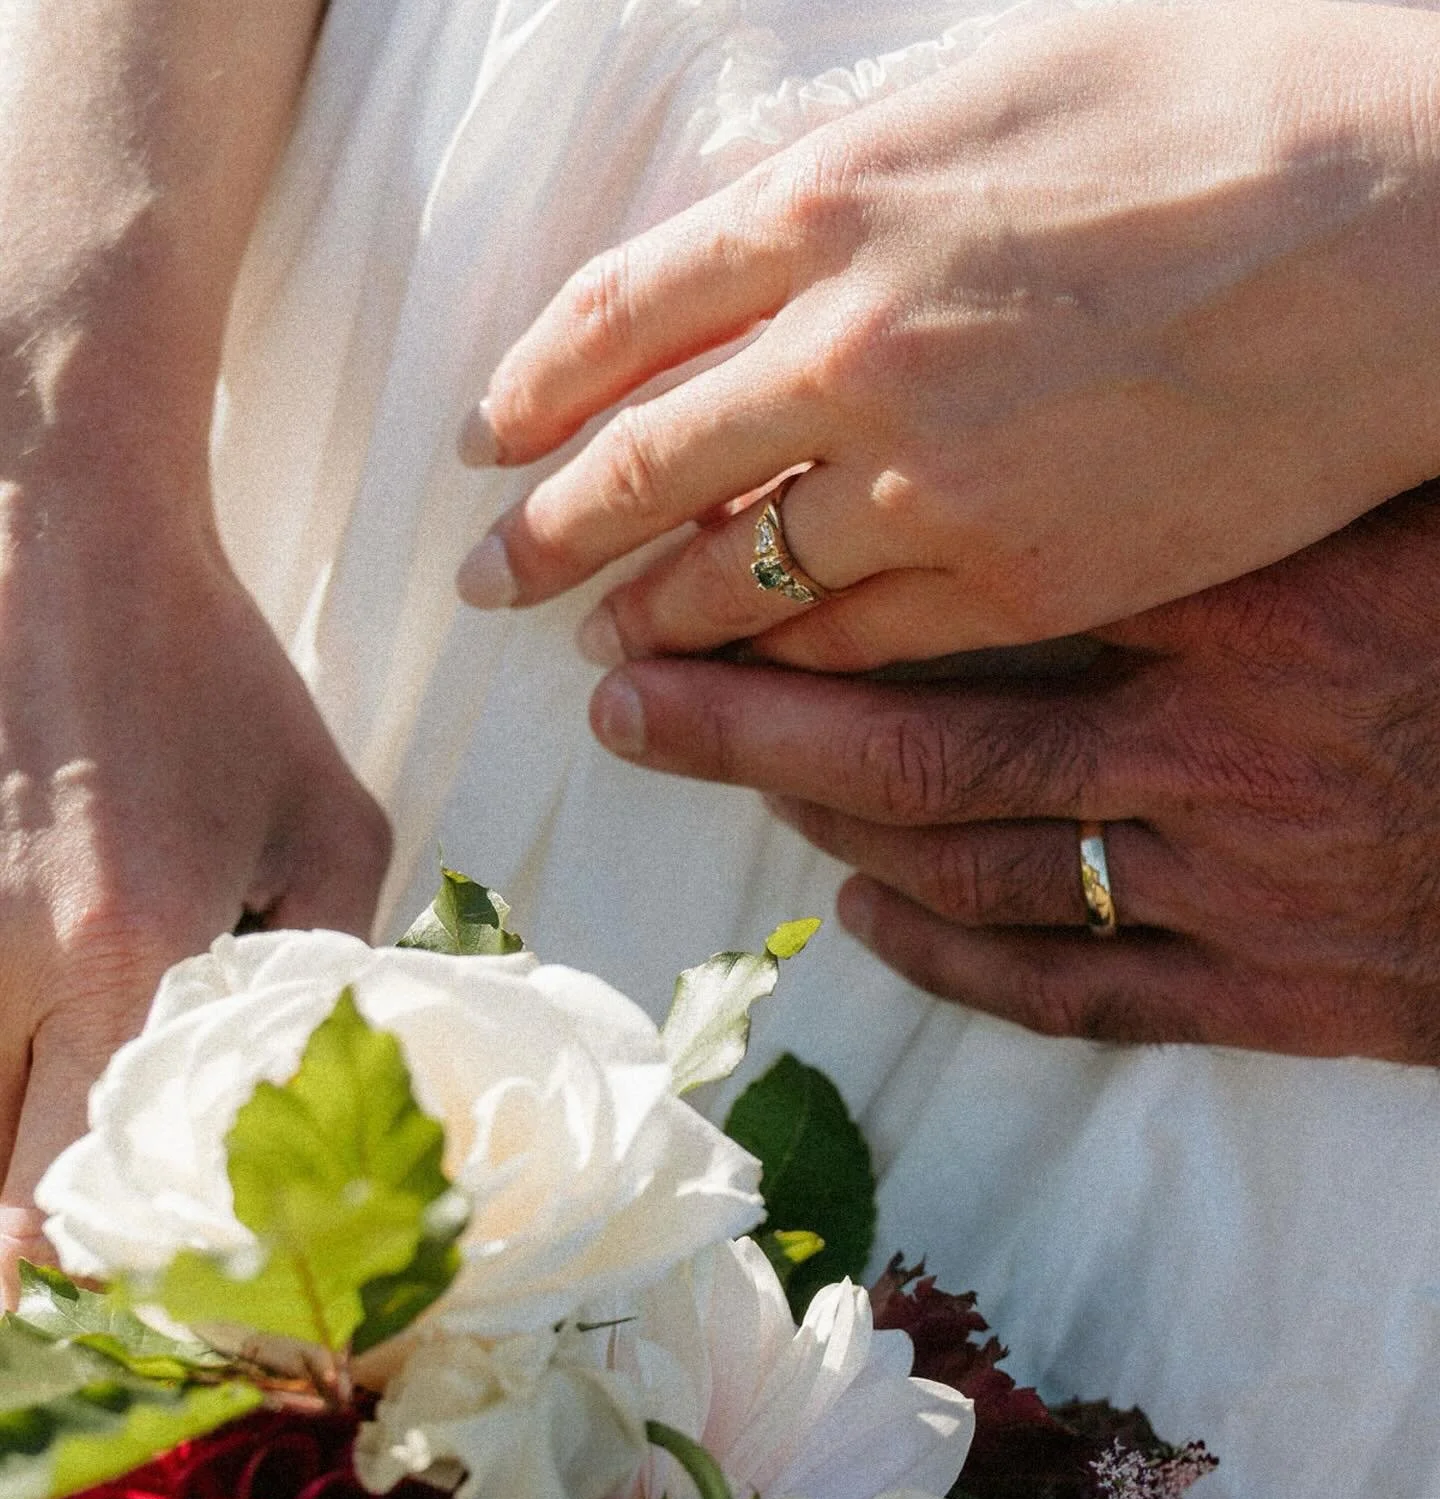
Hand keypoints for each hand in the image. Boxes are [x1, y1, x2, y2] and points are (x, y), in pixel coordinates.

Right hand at [0, 478, 390, 1300]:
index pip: (81, 1191)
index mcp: (127, 951)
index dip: (98, 1284)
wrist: (57, 540)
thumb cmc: (211, 681)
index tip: (127, 1326)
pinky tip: (14, 1081)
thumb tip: (329, 1097)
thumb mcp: (332, 820)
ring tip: (51, 1237)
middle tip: (74, 1316)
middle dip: (24, 1270)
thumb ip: (334, 970)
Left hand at [461, 1, 1439, 669]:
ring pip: (737, 575)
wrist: (1397, 222)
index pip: (619, 313)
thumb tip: (756, 220)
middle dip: (550, 533)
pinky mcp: (1015, 576)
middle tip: (493, 581)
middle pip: (644, 466)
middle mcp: (847, 345)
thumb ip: (854, 162)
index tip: (489, 439)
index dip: (534, 384)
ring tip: (605, 648)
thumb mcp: (999, 73)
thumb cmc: (1226, 102)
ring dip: (654, 616)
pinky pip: (854, 640)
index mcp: (829, 199)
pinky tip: (745, 679)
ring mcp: (925, 477)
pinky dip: (782, 664)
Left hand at [583, 480, 1439, 1061]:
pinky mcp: (1262, 992)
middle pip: (920, 749)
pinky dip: (951, 957)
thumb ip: (1265, 486)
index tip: (694, 575)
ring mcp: (1223, 888)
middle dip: (749, 729)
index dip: (810, 596)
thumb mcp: (1413, 524)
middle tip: (627, 706)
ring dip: (829, 831)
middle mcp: (1205, 756)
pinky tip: (866, 922)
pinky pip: (1068, 989)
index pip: (973, 597)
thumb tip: (1108, 426)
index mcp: (1246, 614)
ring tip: (733, 790)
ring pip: (971, 868)